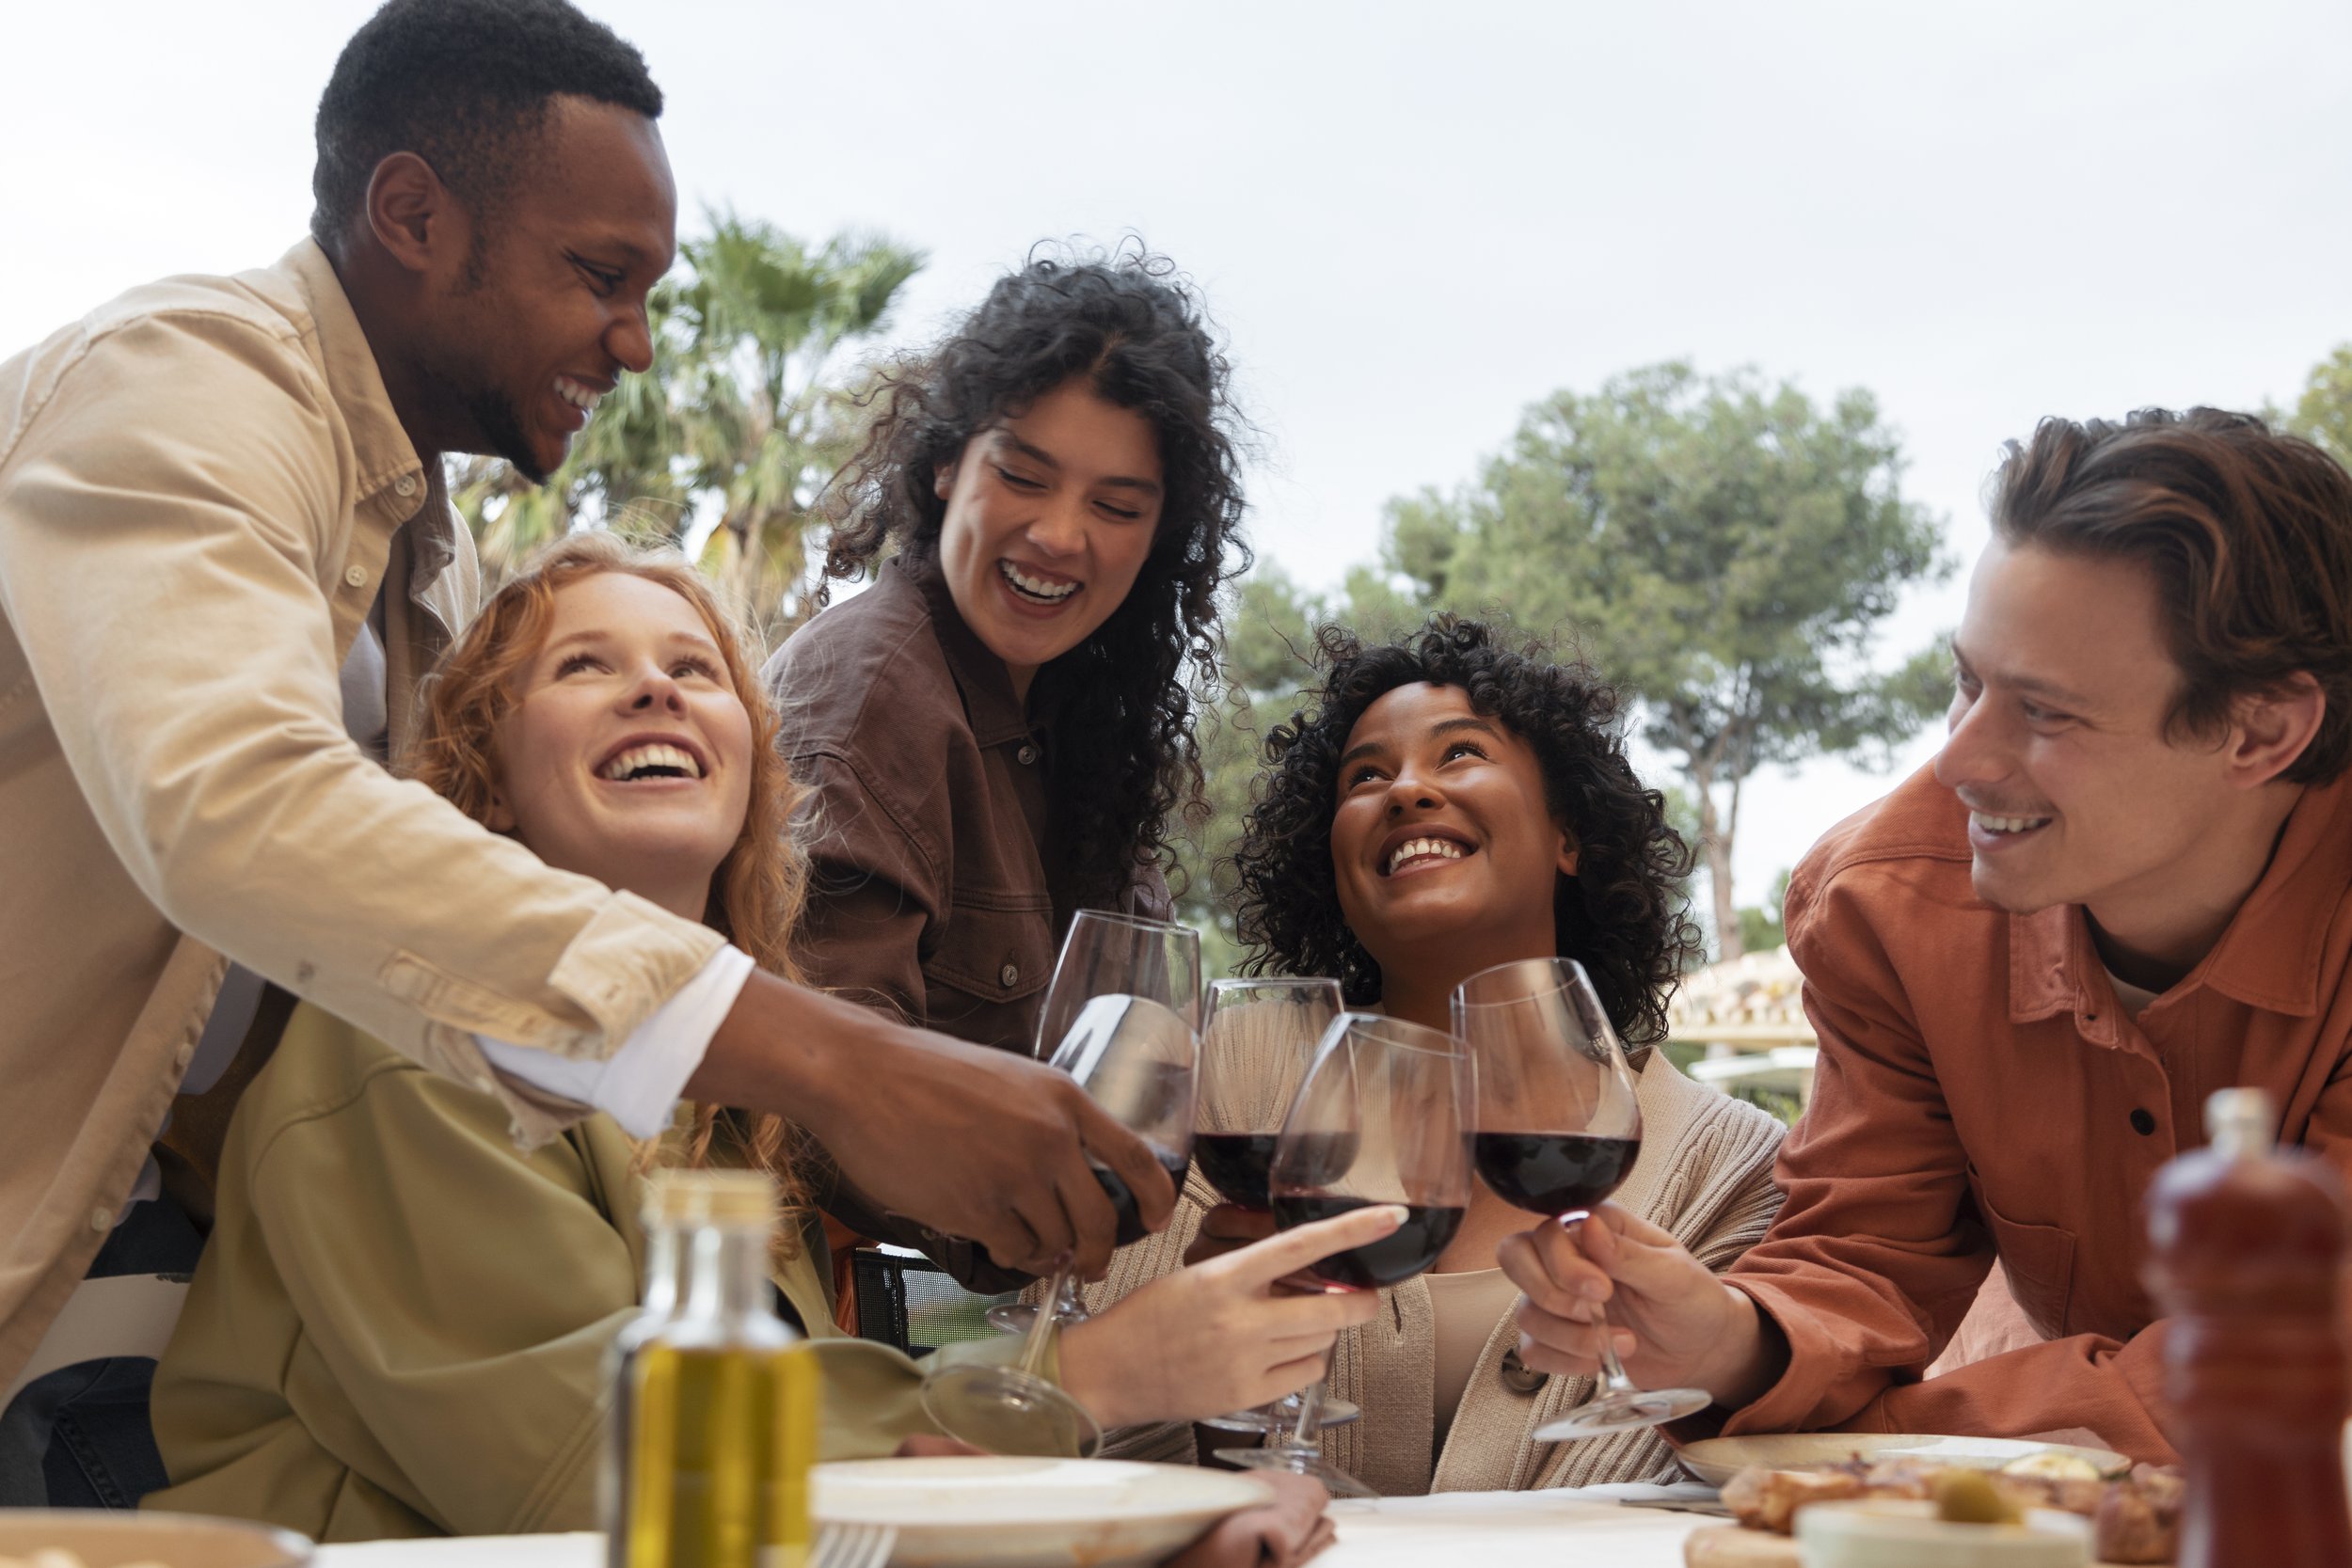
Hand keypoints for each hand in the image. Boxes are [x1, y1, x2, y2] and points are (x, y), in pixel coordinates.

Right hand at [691, 973, 1173, 1278]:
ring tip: (1024, 1245)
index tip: (1159, 1220)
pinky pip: (1013, 1250)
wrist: (864, 1077)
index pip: (1136, 1156)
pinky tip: (994, 1241)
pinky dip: (1010, 1254)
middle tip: (1087, 1266)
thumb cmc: (927, 1076)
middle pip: (1101, 1219)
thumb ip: (1047, 1125)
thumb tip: (1069, 1186)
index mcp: (1064, 1100)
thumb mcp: (1009, 1080)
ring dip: (1045, 1253)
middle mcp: (1051, 1139)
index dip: (1156, 1197)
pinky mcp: (978, 1209)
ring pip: (1055, 1241)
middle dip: (1098, 1252)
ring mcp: (1015, 1177)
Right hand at [1058, 1204, 1400, 1428]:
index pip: (1301, 1245)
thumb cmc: (1148, 1318)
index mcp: (1223, 1277)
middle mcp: (1239, 1320)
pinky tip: (1283, 1354)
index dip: (1352, 1230)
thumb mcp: (1197, 1275)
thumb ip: (1250, 1273)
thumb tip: (1307, 1272)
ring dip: (1323, 1331)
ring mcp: (1244, 1362)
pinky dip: (1308, 1362)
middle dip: (1360, 1303)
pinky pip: (1306, 1375)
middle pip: (1333, 1310)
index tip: (1389, 1217)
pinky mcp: (1246, 1396)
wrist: (1109, 1370)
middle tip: (1364, 1296)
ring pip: (1322, 1343)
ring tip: (1292, 1326)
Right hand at [1496, 1201, 1781, 1406]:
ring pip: (1525, 1311)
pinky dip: (1564, 1361)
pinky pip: (1532, 1349)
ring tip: (1622, 1343)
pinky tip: (1599, 1361)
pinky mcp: (1557, 1337)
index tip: (1603, 1290)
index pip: (1546, 1229)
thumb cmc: (1694, 1301)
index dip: (1563, 1263)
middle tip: (1594, 1313)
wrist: (1703, 1351)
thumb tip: (1588, 1226)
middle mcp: (1568, 1256)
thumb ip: (1629, 1253)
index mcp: (1596, 1227)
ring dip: (1570, 1337)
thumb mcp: (1675, 1276)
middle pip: (1514, 1257)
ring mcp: (1558, 1297)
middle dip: (1549, 1293)